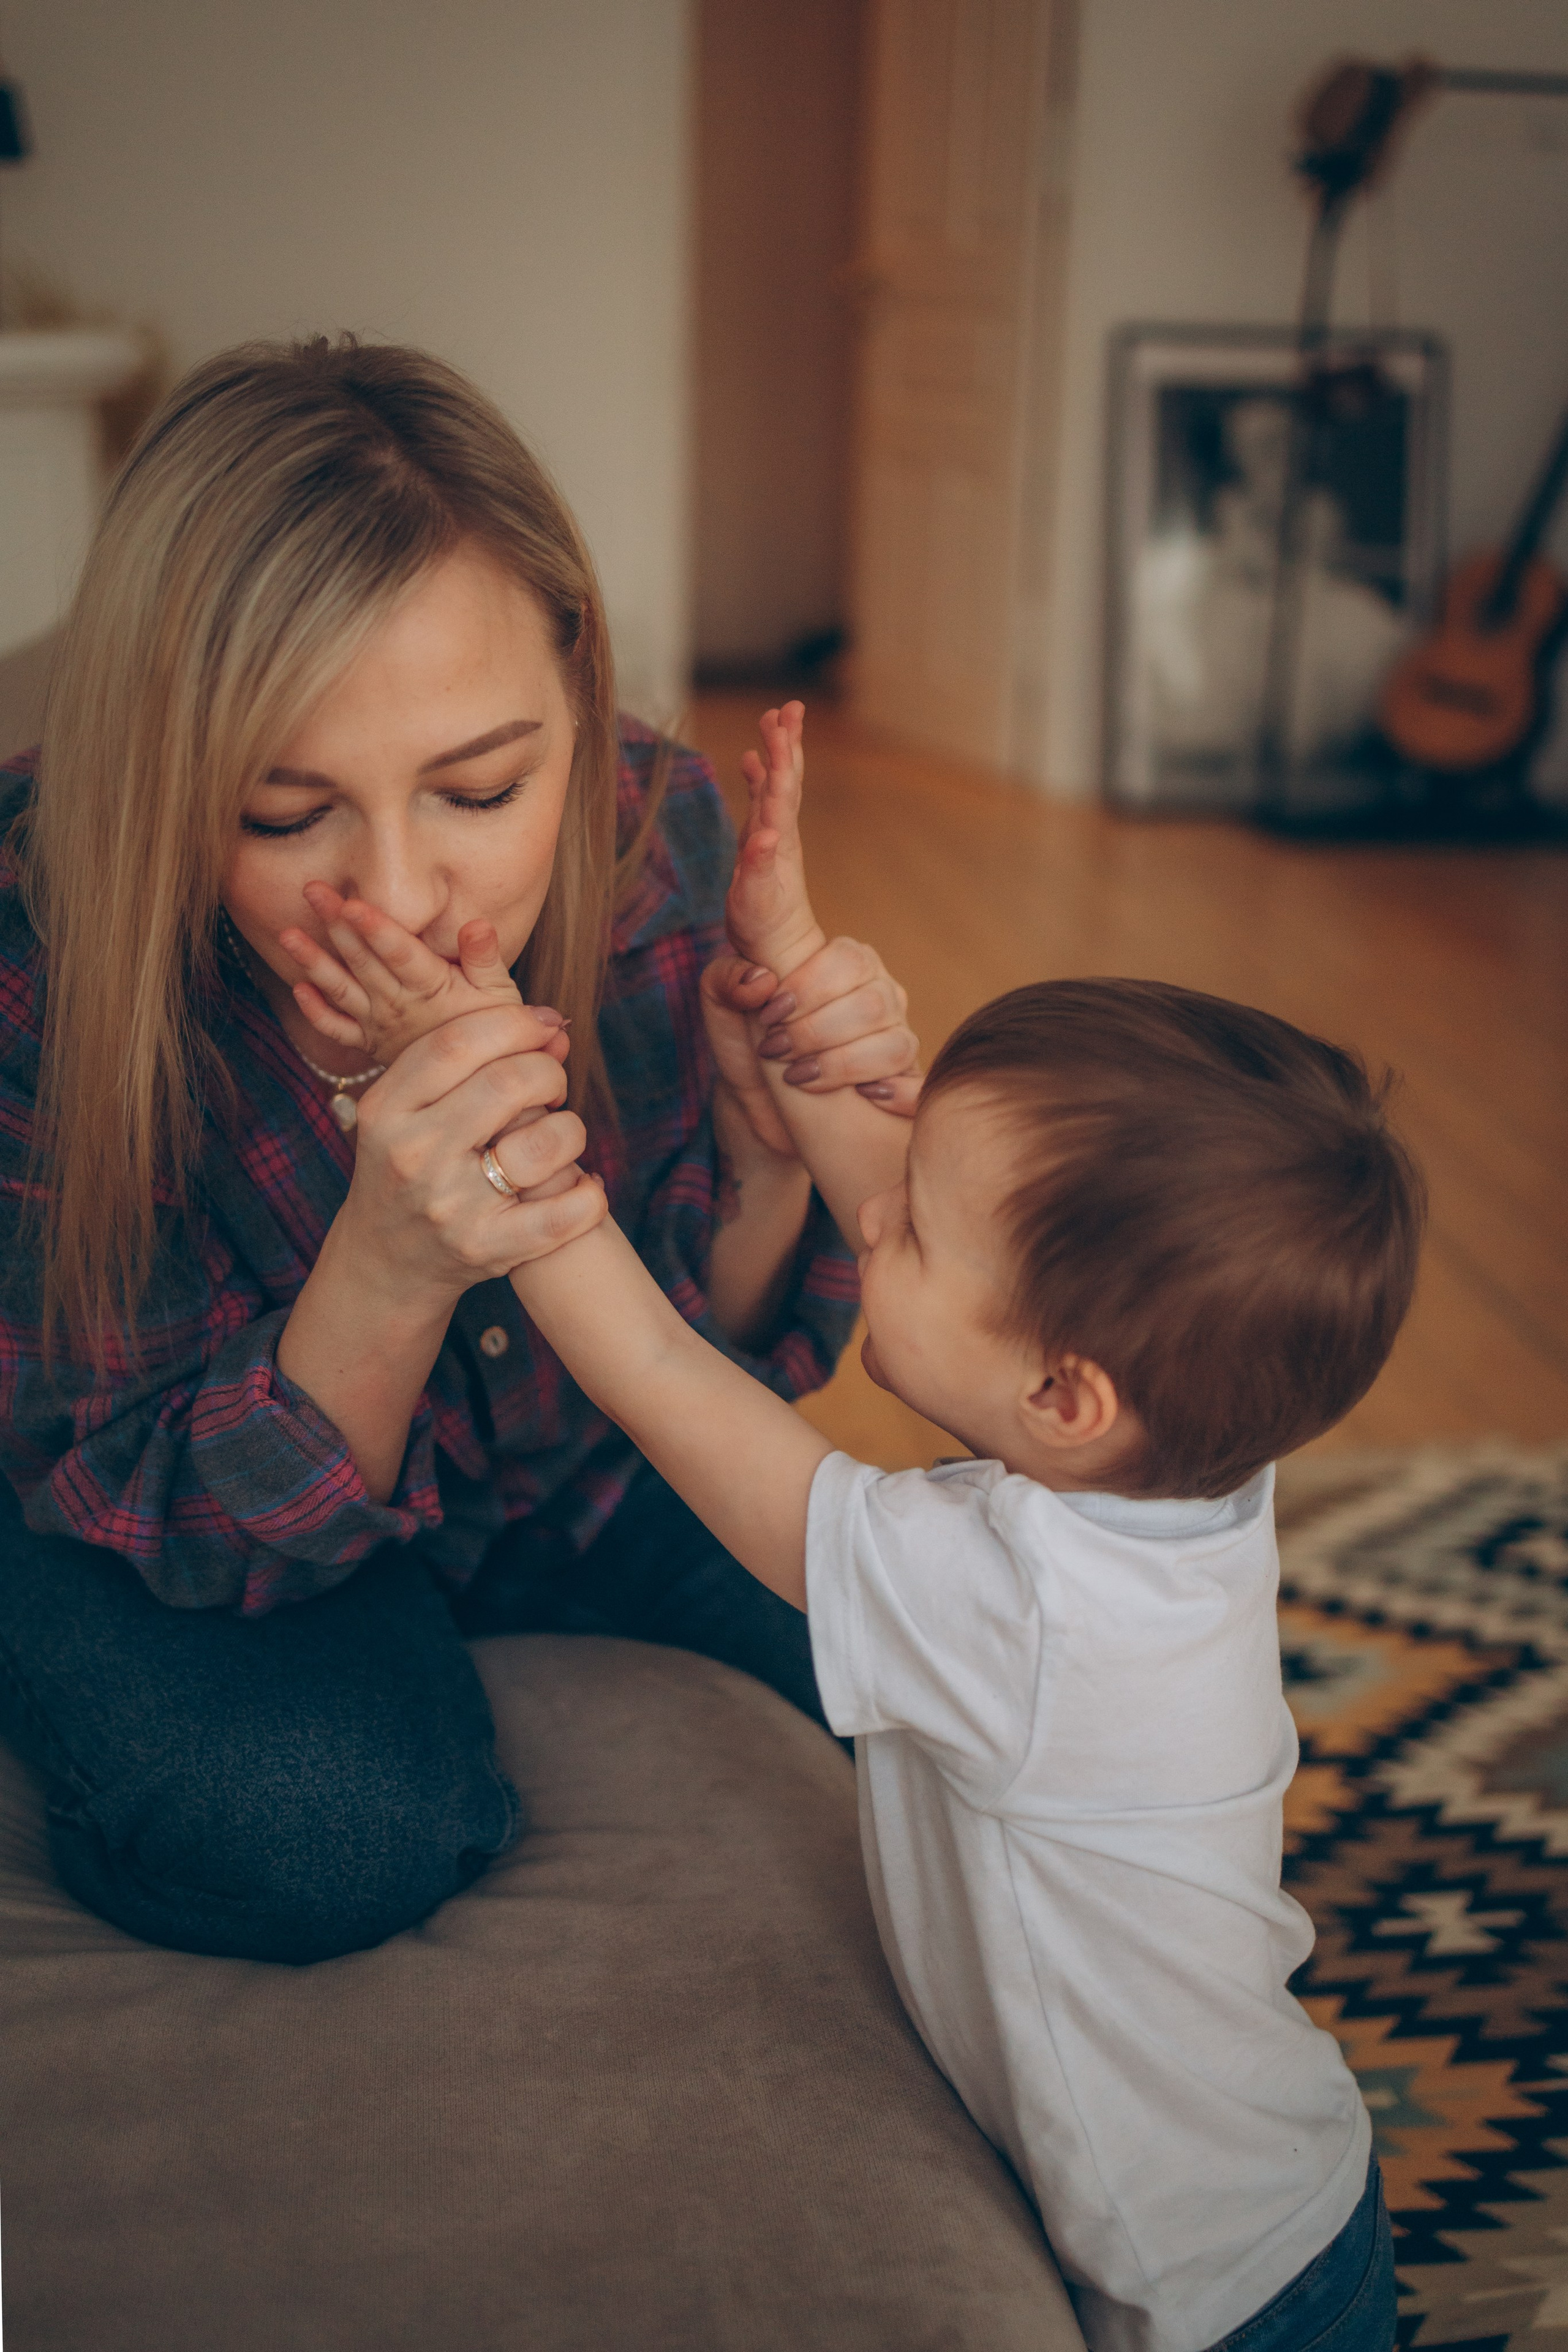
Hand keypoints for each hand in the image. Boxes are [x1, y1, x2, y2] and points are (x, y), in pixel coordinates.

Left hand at [278, 885, 567, 1071]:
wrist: (483, 1080)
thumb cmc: (496, 1028)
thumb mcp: (501, 994)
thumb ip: (486, 958)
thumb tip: (478, 924)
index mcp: (432, 988)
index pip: (402, 955)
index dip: (377, 930)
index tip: (352, 904)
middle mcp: (400, 1005)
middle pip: (364, 961)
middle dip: (337, 924)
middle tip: (312, 889)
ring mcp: (381, 1025)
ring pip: (343, 990)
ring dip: (314, 962)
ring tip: (287, 935)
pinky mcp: (371, 1042)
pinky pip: (339, 1030)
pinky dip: (317, 1013)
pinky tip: (299, 989)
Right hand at [330, 1003, 607, 1310]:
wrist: (383, 1260)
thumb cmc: (409, 1166)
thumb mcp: (408, 1108)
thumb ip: (468, 1062)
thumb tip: (555, 1028)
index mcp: (387, 1108)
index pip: (459, 1042)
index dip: (516, 1022)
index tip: (544, 1026)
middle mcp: (413, 1154)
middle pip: (509, 1082)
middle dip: (549, 1072)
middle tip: (551, 1085)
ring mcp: (450, 1205)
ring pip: (547, 1143)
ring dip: (571, 1129)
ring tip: (561, 1136)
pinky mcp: (486, 1248)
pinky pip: (566, 1213)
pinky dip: (590, 1194)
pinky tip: (583, 1185)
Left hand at [702, 938, 921, 1152]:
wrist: (758, 1104)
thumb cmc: (746, 1043)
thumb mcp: (723, 1005)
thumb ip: (728, 977)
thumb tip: (762, 981)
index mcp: (844, 961)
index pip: (848, 959)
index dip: (807, 988)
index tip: (769, 1014)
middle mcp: (880, 992)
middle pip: (872, 1004)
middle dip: (815, 1033)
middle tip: (774, 1050)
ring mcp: (898, 1036)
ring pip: (894, 1046)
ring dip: (840, 1066)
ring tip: (797, 1077)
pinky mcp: (906, 1081)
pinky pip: (918, 1087)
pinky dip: (896, 1095)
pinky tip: (866, 1098)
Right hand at [723, 700, 827, 978]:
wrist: (779, 949)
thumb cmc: (763, 930)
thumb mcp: (756, 902)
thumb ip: (758, 868)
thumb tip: (766, 833)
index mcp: (779, 841)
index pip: (782, 789)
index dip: (782, 755)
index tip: (782, 722)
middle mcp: (781, 833)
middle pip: (788, 778)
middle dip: (787, 742)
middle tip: (790, 707)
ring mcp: (774, 837)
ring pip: (778, 785)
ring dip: (777, 752)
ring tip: (774, 719)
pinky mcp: (764, 845)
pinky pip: (764, 801)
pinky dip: (761, 778)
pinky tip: (753, 761)